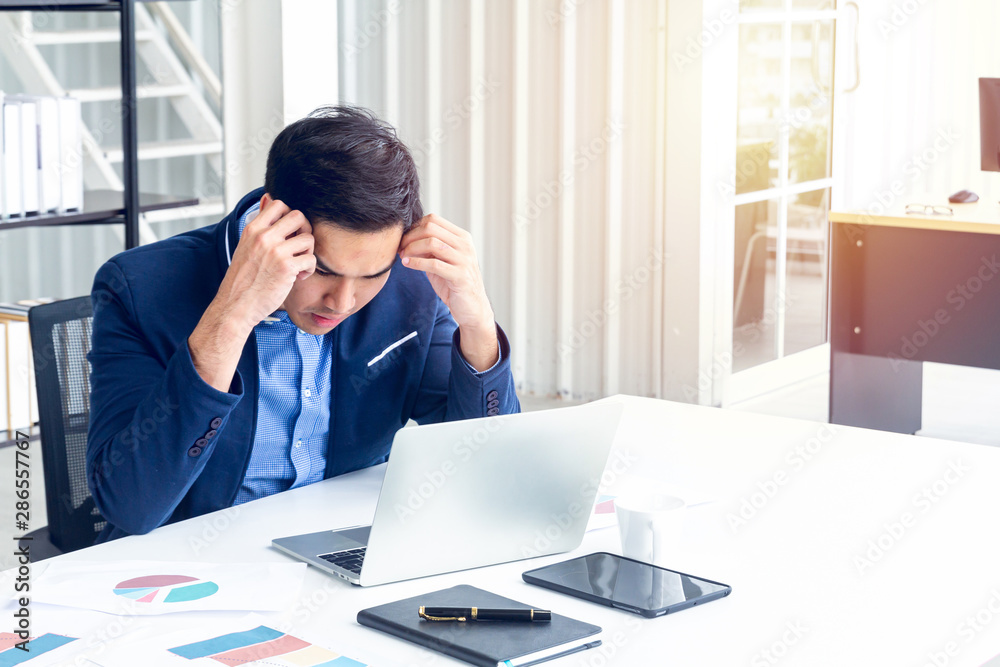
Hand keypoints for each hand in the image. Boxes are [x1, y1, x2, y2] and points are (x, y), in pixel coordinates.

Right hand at [215, 196, 315, 333]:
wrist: (236, 305)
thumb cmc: (243, 279)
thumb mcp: (246, 246)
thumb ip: (259, 227)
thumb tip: (267, 198)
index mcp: (253, 229)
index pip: (278, 204)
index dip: (289, 216)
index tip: (289, 232)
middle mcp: (264, 236)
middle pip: (298, 216)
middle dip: (304, 230)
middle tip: (299, 246)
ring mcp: (276, 251)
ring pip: (308, 238)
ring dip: (308, 252)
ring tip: (299, 263)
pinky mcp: (287, 267)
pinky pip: (311, 259)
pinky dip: (309, 269)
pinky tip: (298, 276)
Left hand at [399, 214, 498, 370]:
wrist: (472, 308)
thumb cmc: (454, 283)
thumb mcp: (442, 261)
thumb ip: (429, 248)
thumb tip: (406, 238)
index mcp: (462, 238)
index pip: (434, 220)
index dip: (414, 227)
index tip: (404, 239)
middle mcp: (465, 245)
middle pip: (431, 228)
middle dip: (410, 237)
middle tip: (400, 248)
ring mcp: (464, 260)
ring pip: (432, 243)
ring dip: (412, 248)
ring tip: (403, 256)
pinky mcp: (460, 276)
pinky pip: (434, 263)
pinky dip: (416, 262)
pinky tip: (407, 264)